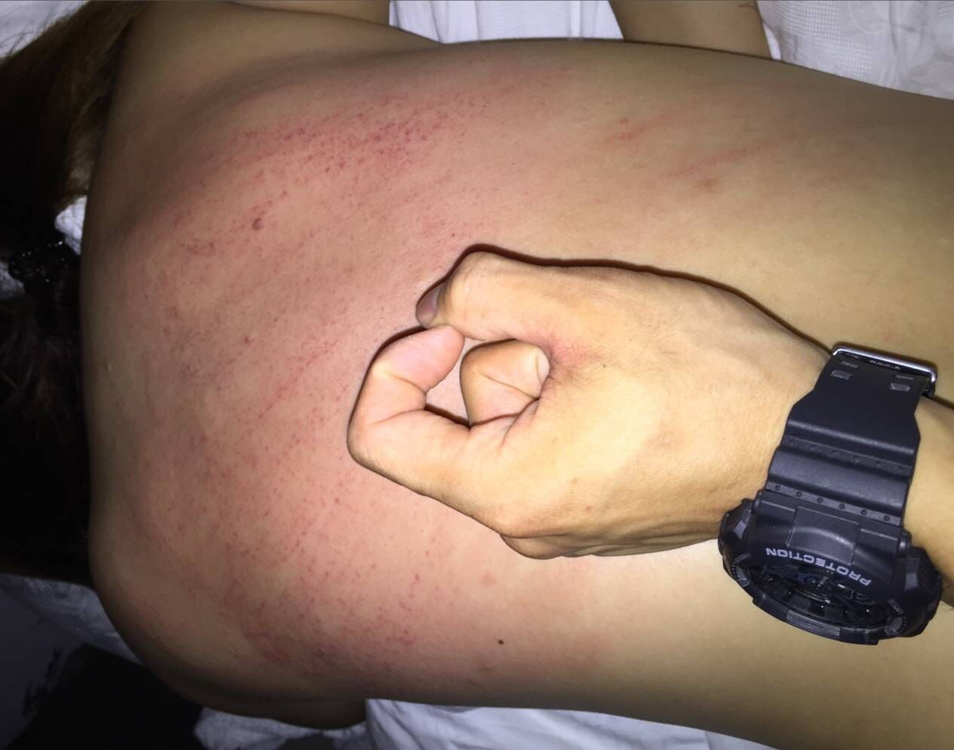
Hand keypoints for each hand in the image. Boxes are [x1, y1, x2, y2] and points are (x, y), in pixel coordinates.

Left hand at [347, 251, 826, 558]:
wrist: (803, 443)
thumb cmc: (702, 378)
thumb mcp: (583, 307)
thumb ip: (480, 291)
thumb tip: (431, 308)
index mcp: (503, 489)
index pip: (378, 438)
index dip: (396, 366)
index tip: (450, 324)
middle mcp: (523, 524)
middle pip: (459, 418)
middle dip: (508, 358)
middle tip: (585, 346)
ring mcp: (561, 525)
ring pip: (508, 425)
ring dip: (547, 375)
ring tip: (620, 370)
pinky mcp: (595, 514)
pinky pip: (544, 443)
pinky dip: (567, 402)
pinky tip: (630, 390)